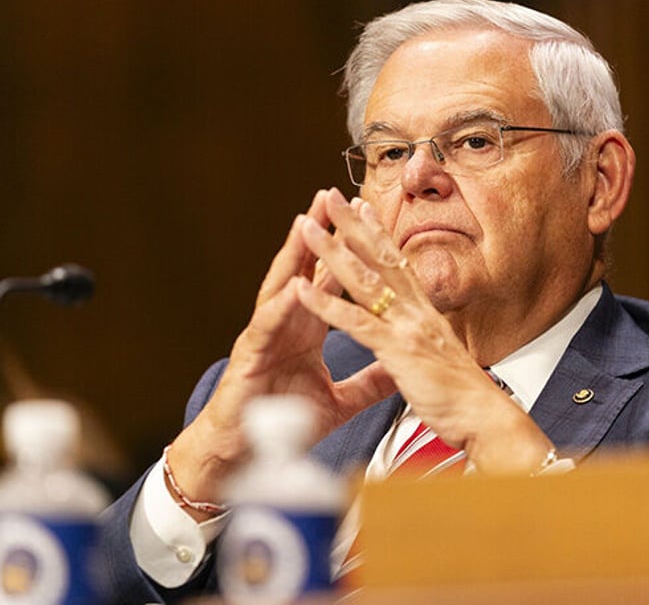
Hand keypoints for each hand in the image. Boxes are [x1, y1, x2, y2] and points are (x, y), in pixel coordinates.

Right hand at [167, 190, 394, 517]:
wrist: (244, 454)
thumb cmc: (284, 421)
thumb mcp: (340, 401)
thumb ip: (369, 381)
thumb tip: (399, 367)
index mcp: (308, 328)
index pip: (331, 281)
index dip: (349, 252)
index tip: (367, 221)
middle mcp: (287, 322)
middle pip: (305, 271)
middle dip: (320, 234)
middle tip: (334, 197)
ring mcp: (266, 334)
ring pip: (282, 286)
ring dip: (295, 254)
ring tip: (306, 222)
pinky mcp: (250, 356)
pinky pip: (268, 325)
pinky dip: (281, 305)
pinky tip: (294, 286)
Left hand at [296, 187, 553, 474]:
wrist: (487, 418)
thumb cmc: (466, 396)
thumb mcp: (442, 358)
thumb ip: (425, 340)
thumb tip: (419, 336)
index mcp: (425, 313)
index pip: (399, 263)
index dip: (379, 233)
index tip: (362, 207)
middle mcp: (416, 311)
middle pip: (380, 258)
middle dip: (352, 225)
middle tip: (330, 196)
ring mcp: (407, 327)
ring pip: (363, 280)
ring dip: (331, 251)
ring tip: (307, 227)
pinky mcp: (397, 350)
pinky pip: (355, 322)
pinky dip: (326, 304)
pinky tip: (302, 288)